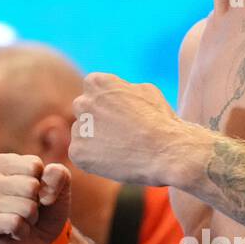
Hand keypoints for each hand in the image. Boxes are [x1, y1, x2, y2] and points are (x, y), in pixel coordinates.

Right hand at [0, 153, 70, 243]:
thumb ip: (58, 174)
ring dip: (32, 217)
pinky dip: (23, 231)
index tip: (39, 191)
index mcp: (4, 163)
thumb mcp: (61, 187)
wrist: (43, 242)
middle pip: (30, 186)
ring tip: (24, 220)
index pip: (33, 166)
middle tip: (32, 209)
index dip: (45, 183)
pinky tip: (16, 232)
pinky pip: (13, 223)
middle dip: (39, 202)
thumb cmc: (47, 209)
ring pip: (23, 206)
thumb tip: (43, 179)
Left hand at [69, 72, 184, 186]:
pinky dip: (94, 160)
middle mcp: (82, 103)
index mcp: (96, 83)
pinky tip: (115, 161)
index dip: (108, 105)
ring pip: (82, 134)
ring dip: (95, 141)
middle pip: (84, 112)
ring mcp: (79, 128)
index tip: (122, 116)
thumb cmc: (160, 120)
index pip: (93, 91)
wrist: (166, 152)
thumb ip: (123, 89)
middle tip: (122, 135)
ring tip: (122, 149)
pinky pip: (82, 155)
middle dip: (98, 121)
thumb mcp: (145, 90)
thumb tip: (116, 92)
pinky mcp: (78, 152)